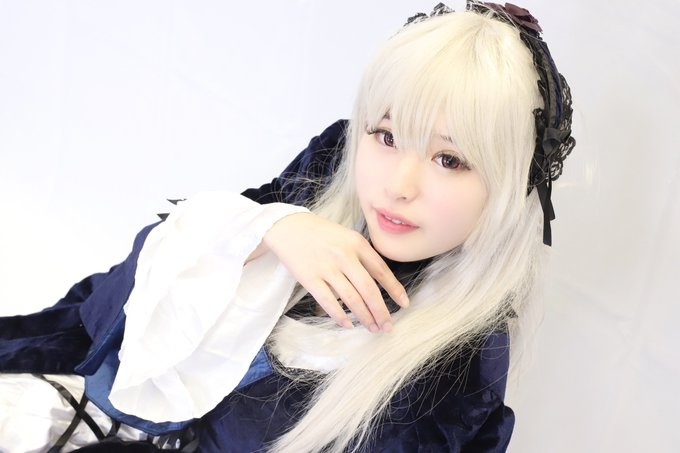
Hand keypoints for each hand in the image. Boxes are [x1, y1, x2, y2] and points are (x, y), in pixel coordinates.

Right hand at [262, 212, 408, 332]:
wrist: (289, 227)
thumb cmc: (321, 233)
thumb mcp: (347, 236)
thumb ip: (363, 255)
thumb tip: (381, 282)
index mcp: (357, 243)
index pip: (382, 271)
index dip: (395, 290)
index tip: (404, 304)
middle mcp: (345, 256)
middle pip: (369, 290)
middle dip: (381, 311)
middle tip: (387, 327)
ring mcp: (327, 268)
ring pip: (351, 299)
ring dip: (364, 317)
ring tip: (372, 328)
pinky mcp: (310, 278)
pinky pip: (329, 302)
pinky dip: (340, 316)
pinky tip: (349, 325)